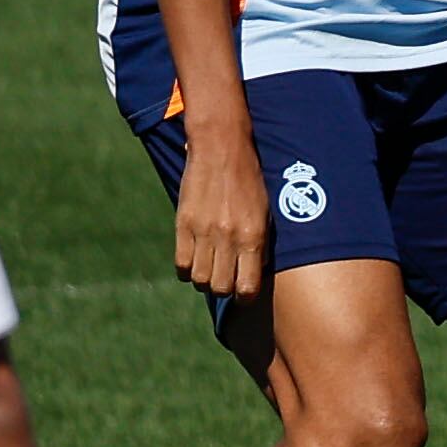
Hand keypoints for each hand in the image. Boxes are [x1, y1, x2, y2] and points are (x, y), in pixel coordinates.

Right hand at [171, 121, 271, 300]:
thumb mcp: (265, 212)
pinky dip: (186, 268)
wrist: (221, 150)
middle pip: (220, 287)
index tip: (245, 293)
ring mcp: (203, 232)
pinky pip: (181, 263)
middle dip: (225, 289)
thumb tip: (254, 273)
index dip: (246, 296)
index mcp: (253, 236)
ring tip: (211, 269)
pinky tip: (194, 260)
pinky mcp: (183, 224)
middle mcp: (228, 237)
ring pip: (199, 278)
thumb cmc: (250, 181)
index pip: (247, 286)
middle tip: (227, 280)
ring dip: (205, 279)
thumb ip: (260, 243)